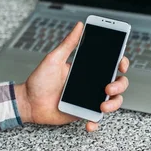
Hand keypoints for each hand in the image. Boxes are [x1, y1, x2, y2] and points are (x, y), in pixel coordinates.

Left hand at [15, 22, 129, 131]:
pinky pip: (95, 119)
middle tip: (108, 88)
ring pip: (112, 102)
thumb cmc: (39, 81)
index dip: (121, 63)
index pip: (111, 64)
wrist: (28, 103)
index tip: (121, 64)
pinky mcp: (83, 113)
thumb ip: (68, 43)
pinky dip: (95, 123)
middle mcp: (92, 84)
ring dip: (113, 105)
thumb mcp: (54, 59)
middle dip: (119, 85)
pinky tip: (89, 123)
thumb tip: (79, 26)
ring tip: (102, 107)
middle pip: (117, 83)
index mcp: (87, 69)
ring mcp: (89, 99)